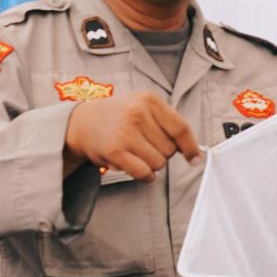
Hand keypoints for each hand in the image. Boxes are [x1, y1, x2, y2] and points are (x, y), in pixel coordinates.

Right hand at [65, 91, 203, 180]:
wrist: (81, 123)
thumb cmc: (118, 117)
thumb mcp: (143, 107)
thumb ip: (168, 124)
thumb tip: (194, 152)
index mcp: (149, 100)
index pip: (180, 128)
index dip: (191, 147)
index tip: (194, 159)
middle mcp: (138, 113)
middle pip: (170, 150)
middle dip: (162, 153)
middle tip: (144, 146)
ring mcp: (125, 132)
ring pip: (159, 163)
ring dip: (151, 165)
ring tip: (135, 153)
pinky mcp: (115, 151)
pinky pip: (144, 173)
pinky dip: (145, 176)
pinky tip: (135, 166)